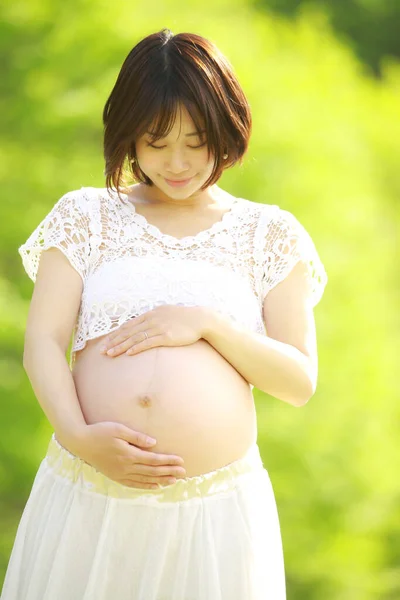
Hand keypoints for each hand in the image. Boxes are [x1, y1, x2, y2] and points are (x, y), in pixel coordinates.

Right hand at [63, 422, 185, 488]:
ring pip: (145, 479)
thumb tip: (154, 443)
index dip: (168, 461)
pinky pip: (133, 484)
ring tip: (174, 480)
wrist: (81, 443)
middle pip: (152, 471)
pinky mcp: (115, 476)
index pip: (154, 460)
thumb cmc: (100, 431)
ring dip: (161, 480)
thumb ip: (136, 437)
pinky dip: (145, 486)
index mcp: (128, 454)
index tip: (181, 461)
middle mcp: (126, 466)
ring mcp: (120, 473)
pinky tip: (154, 486)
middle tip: (183, 472)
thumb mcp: (119, 429)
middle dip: (169, 471)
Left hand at [99, 305, 205, 356]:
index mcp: (151, 313)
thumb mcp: (166, 314)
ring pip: (135, 338)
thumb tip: (145, 326)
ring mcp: (159, 327)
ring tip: (110, 353)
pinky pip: (148, 342)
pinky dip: (136, 347)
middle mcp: (152, 319)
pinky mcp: (166, 336)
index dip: (116, 333)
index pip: (128, 325)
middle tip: (102, 350)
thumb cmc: (184, 318)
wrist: (200, 319)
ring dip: (121, 346)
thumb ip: (155, 319)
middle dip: (113, 341)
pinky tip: (128, 353)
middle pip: (128, 331)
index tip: (106, 341)